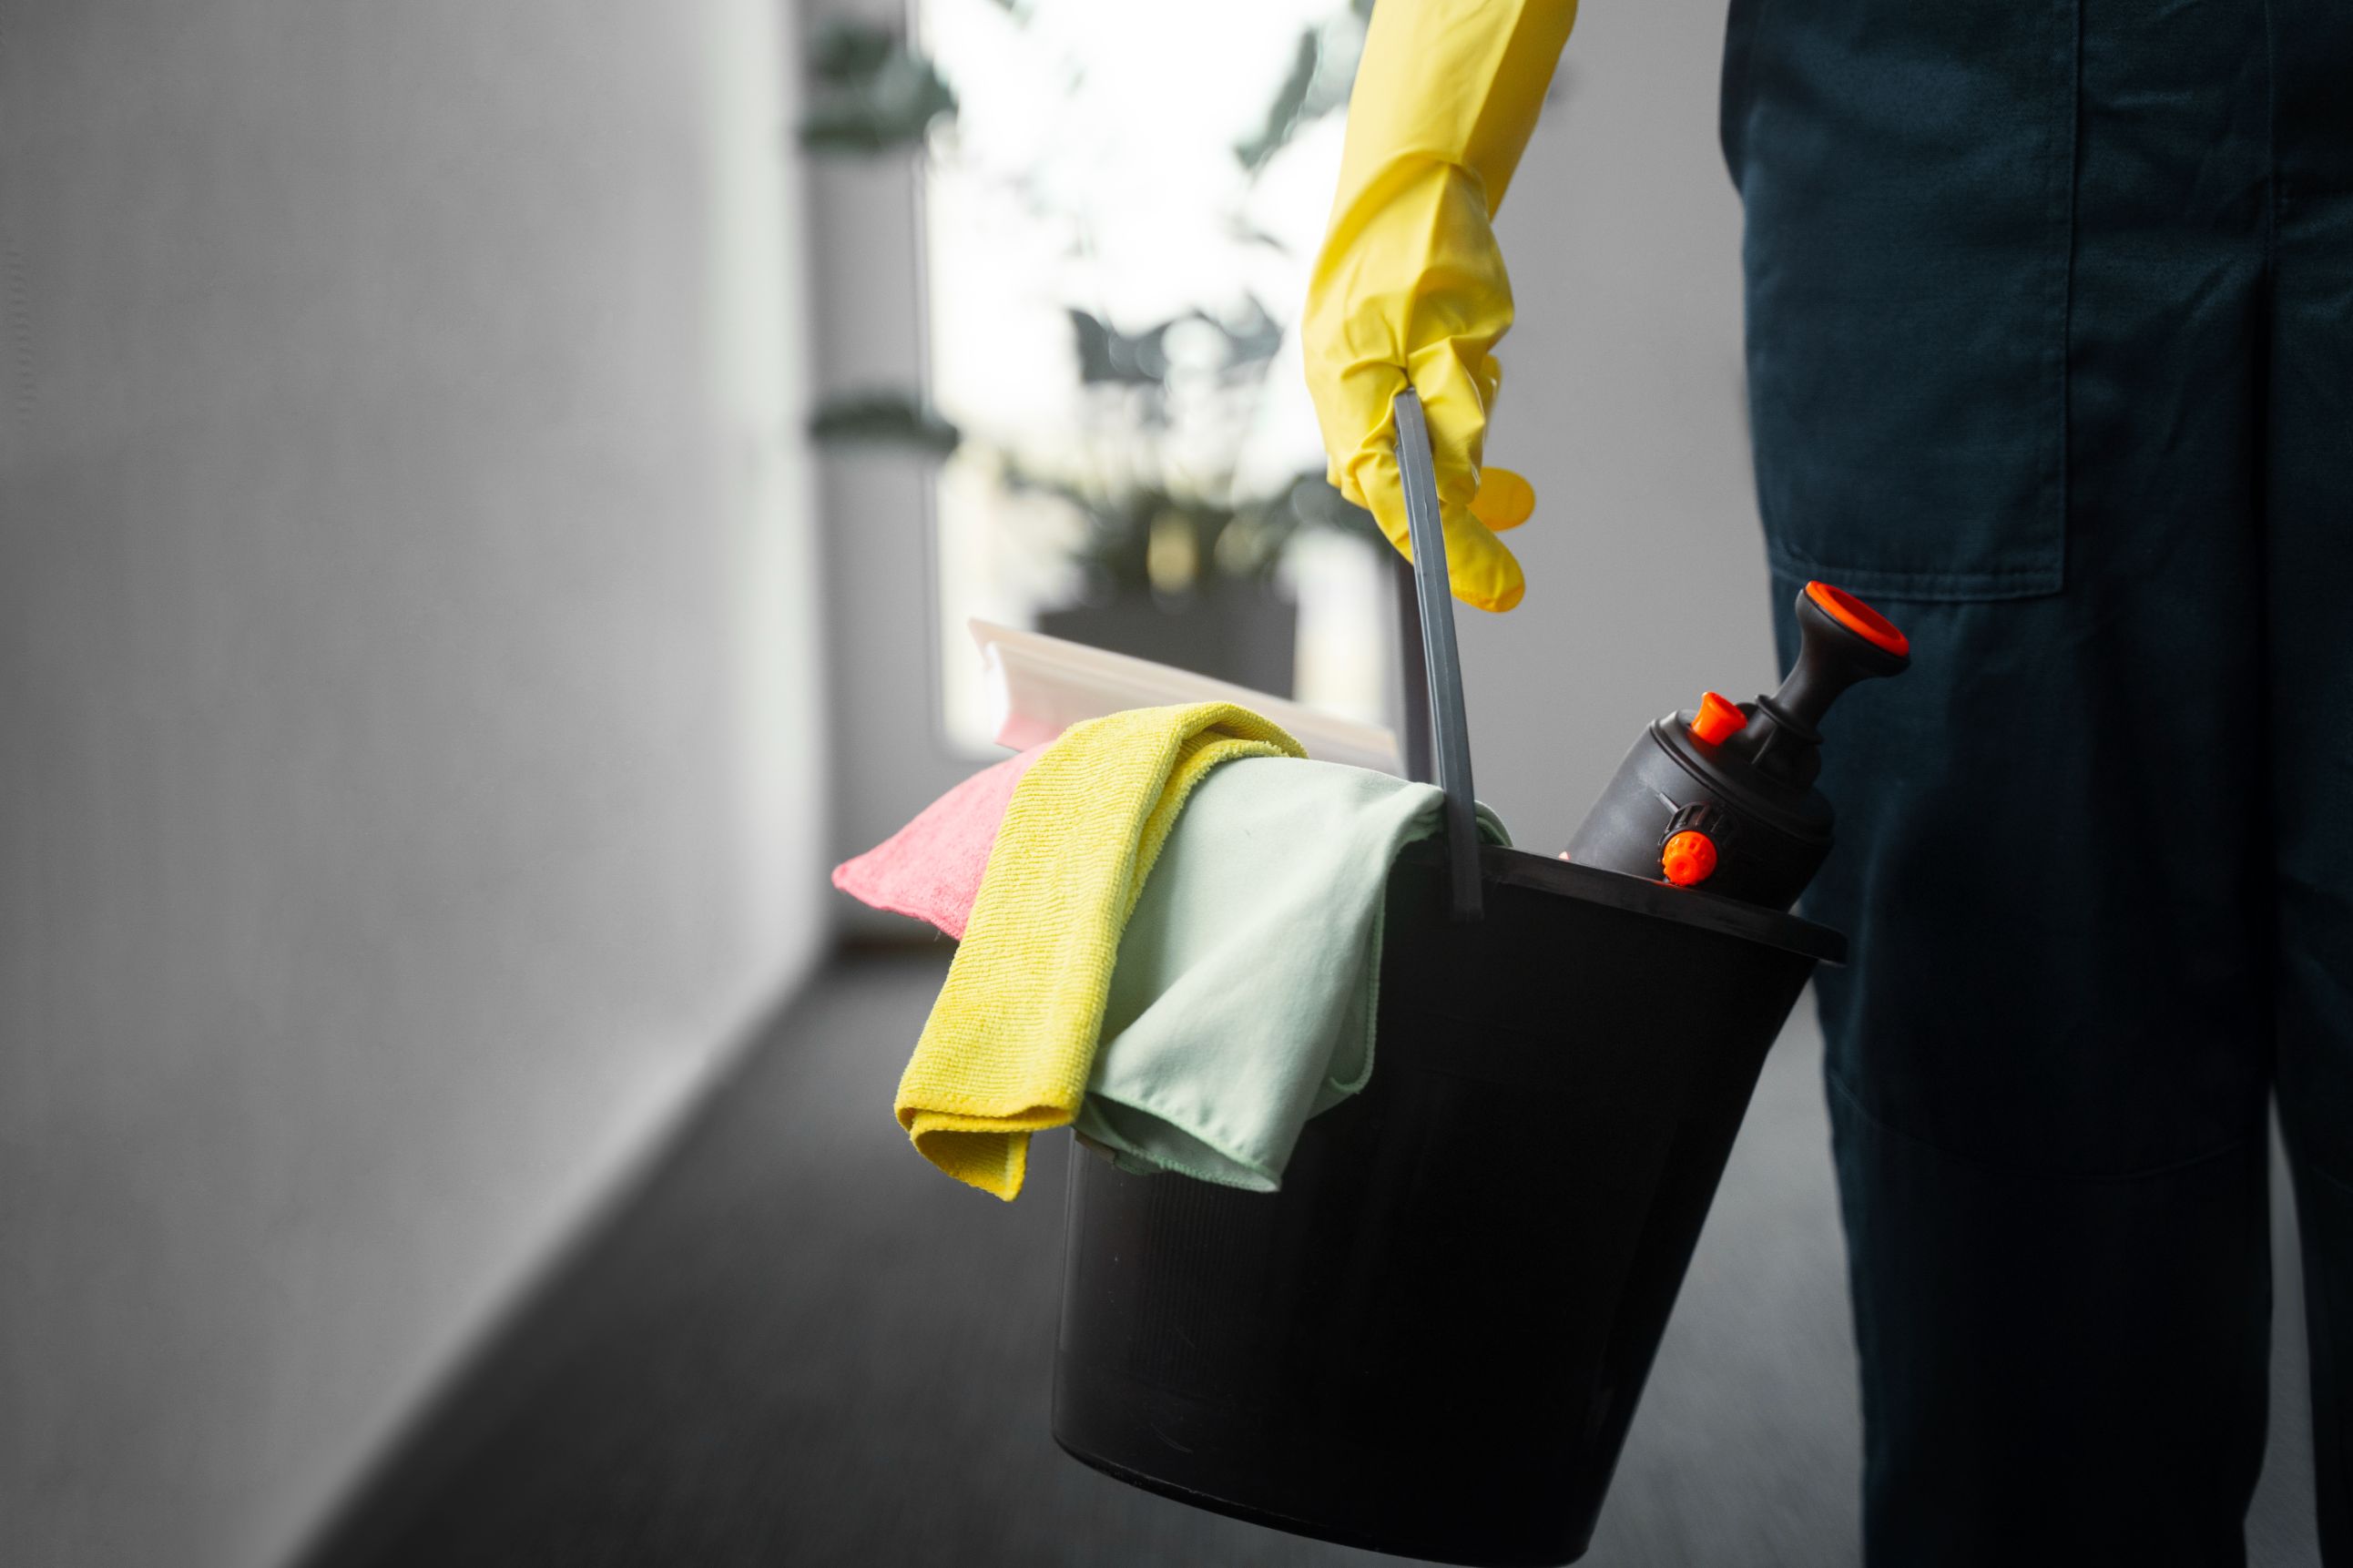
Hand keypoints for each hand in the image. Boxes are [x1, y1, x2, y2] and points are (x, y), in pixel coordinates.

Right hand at [1299, 0, 1577, 612]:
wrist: (1402, 172)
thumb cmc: (1426, 242)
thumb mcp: (1457, 329)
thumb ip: (1456, 412)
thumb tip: (1463, 488)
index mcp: (1352, 397)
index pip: (1407, 504)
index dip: (1456, 554)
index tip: (1504, 592)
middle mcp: (1345, 401)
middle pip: (1406, 491)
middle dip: (1465, 520)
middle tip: (1519, 556)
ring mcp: (1356, 386)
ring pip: (1418, 456)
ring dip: (1468, 465)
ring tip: (1518, 481)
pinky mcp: (1375, 369)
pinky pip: (1415, 421)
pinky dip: (1454, 430)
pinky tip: (1476, 397)